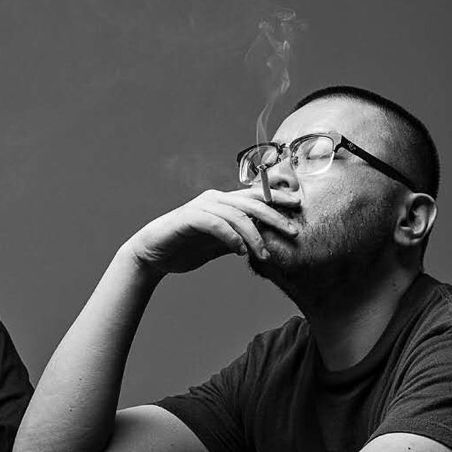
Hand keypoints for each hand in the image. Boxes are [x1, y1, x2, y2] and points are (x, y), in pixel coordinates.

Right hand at [125, 187, 300, 275]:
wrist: (152, 255)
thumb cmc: (186, 248)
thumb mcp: (220, 244)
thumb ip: (240, 239)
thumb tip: (265, 244)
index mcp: (223, 202)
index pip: (256, 197)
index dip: (278, 198)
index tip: (299, 206)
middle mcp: (214, 199)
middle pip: (252, 203)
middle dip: (275, 216)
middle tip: (293, 231)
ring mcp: (201, 207)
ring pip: (236, 215)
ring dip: (253, 235)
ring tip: (264, 255)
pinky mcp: (189, 218)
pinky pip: (216, 224)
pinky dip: (230, 237)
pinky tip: (240, 251)